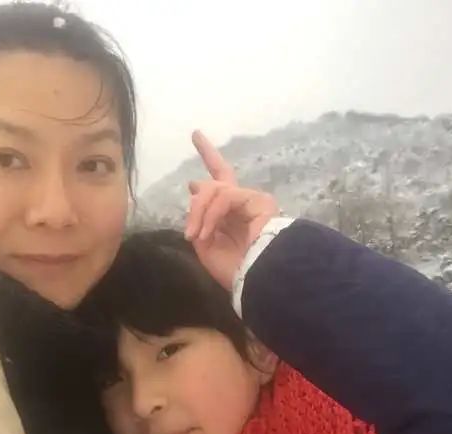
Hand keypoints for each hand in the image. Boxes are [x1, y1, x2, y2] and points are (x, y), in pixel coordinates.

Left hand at [184, 130, 278, 289]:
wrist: (256, 280)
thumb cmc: (233, 268)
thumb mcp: (206, 244)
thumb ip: (199, 217)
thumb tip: (195, 187)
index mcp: (228, 215)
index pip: (219, 182)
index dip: (209, 156)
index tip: (196, 134)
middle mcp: (240, 204)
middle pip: (220, 175)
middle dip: (205, 169)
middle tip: (193, 206)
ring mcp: (250, 200)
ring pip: (215, 189)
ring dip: (200, 213)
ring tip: (195, 236)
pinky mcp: (259, 200)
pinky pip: (225, 197)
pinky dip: (211, 214)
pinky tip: (206, 232)